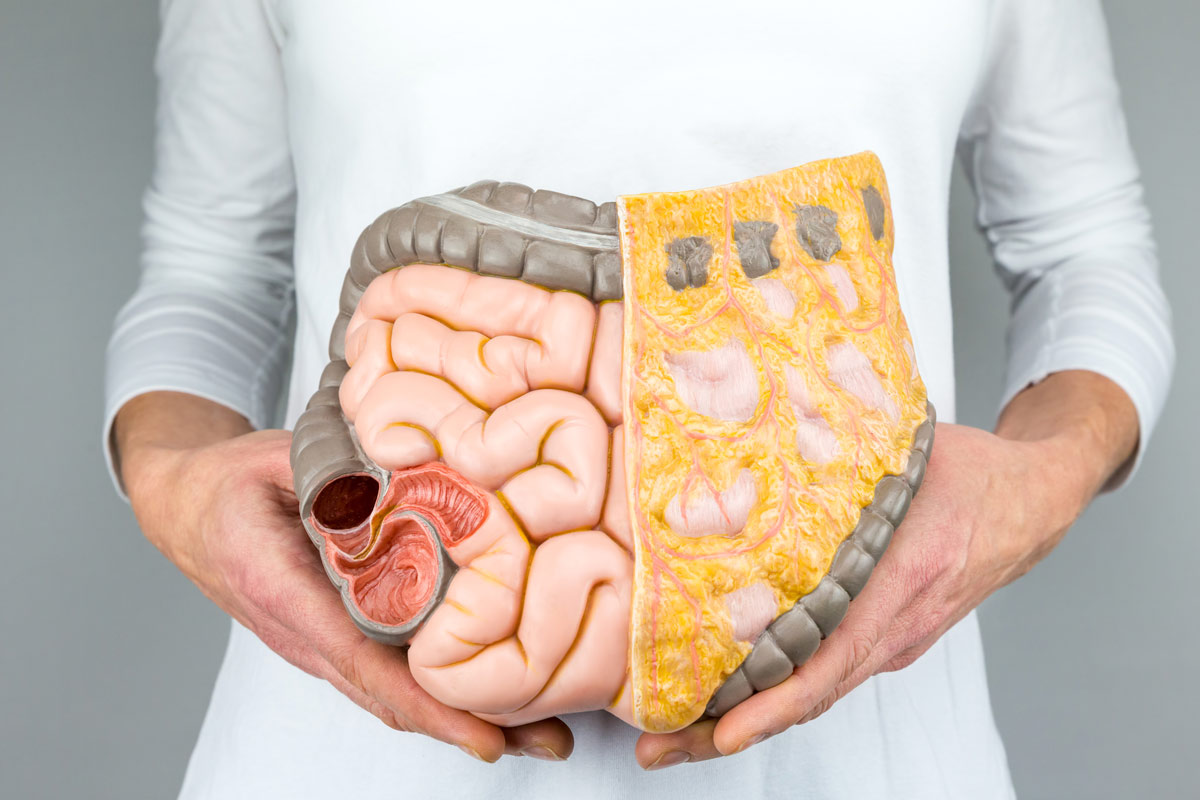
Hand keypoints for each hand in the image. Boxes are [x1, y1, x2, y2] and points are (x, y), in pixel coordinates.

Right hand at [117, 392, 572, 762]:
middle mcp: (305, 636)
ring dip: (466, 715)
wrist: (188, 509)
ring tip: (543, 730)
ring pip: (395, 695)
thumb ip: (337, 472)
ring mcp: (320, 646)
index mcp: (285, 592)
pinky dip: (443, 692)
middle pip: (392, 698)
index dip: (429, 703)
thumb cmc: (230, 485)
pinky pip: (390, 675)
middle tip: (551, 741)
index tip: (486, 735)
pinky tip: (493, 693)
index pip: (364, 661)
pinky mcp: (335, 640)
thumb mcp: (275, 461)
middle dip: (471, 725)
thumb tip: (413, 471)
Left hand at [635, 371, 1137, 768]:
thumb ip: (843, 450)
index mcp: (904, 580)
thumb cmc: (976, 475)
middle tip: (659, 747)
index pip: (833, 658)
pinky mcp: (888, 637)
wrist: (1036, 502)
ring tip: (673, 732)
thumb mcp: (911, 452)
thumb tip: (759, 433)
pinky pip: (827, 671)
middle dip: (731, 727)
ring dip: (746, 715)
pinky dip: (776, 692)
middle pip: (810, 694)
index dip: (775, 701)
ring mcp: (895, 640)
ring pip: (814, 690)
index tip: (722, 730)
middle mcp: (898, 626)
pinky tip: (725, 691)